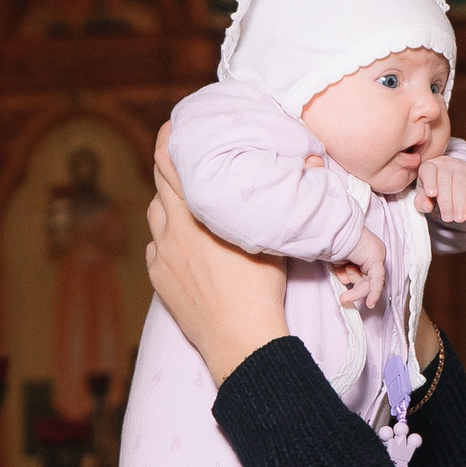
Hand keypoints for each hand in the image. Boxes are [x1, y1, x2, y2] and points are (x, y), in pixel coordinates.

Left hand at [146, 126, 288, 384]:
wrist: (240, 340)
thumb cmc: (261, 290)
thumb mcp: (275, 238)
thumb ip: (281, 197)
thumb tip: (309, 160)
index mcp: (196, 215)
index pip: (169, 163)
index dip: (168, 140)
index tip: (173, 126)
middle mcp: (171, 231)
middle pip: (159, 186)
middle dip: (171, 170)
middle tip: (185, 160)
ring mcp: (161, 256)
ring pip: (156, 217)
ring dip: (169, 206)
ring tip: (190, 206)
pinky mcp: (159, 278)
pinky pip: (156, 247)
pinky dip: (167, 239)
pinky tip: (186, 246)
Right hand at [332, 226, 385, 311]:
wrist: (330, 231)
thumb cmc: (331, 243)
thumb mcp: (340, 262)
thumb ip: (346, 272)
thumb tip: (347, 282)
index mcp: (366, 251)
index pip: (365, 274)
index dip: (354, 284)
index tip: (346, 296)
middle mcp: (374, 252)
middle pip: (368, 279)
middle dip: (355, 290)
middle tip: (343, 299)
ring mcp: (377, 253)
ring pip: (370, 281)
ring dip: (354, 282)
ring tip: (343, 272)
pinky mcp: (376, 257)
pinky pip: (376, 279)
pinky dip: (373, 292)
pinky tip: (370, 303)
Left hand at [416, 153, 465, 223]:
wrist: (454, 179)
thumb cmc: (434, 188)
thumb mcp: (424, 195)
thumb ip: (421, 201)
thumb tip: (426, 206)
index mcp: (429, 167)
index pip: (429, 171)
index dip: (430, 182)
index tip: (431, 194)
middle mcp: (446, 164)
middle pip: (446, 181)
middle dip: (447, 202)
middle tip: (447, 218)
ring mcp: (463, 168)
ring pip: (461, 184)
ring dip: (460, 203)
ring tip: (459, 219)